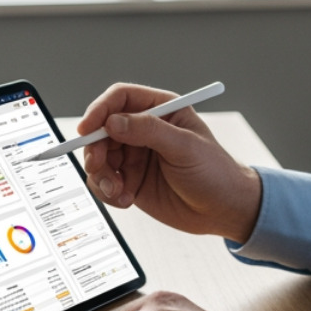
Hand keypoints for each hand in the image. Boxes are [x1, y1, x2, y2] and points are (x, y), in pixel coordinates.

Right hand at [76, 83, 261, 241]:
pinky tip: (125, 200)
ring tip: (118, 191)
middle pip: (102, 129)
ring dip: (101, 175)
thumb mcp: (186, 148)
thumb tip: (113, 121)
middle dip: (95, 149)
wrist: (222, 211)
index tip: (87, 129)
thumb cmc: (215, 173)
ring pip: (98, 157)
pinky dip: (106, 192)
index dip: (100, 110)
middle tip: (99, 167)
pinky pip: (103, 181)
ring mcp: (135, 155)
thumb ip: (149, 131)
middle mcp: (144, 130)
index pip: (120, 99)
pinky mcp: (130, 180)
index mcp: (161, 110)